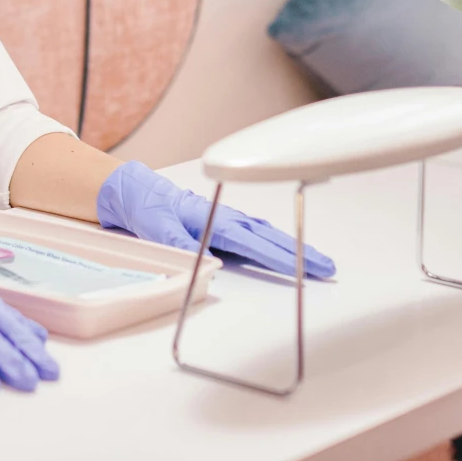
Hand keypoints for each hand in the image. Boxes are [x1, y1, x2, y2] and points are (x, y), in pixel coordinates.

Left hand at [96, 162, 336, 279]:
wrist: (135, 192)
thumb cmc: (146, 206)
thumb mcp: (155, 226)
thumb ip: (178, 242)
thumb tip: (205, 260)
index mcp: (212, 219)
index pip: (252, 242)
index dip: (279, 257)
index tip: (303, 267)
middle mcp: (225, 218)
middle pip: (269, 238)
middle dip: (299, 252)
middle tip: (326, 267)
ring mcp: (226, 221)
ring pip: (266, 235)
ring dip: (292, 248)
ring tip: (317, 262)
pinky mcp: (222, 226)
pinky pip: (256, 235)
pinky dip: (275, 243)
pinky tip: (285, 251)